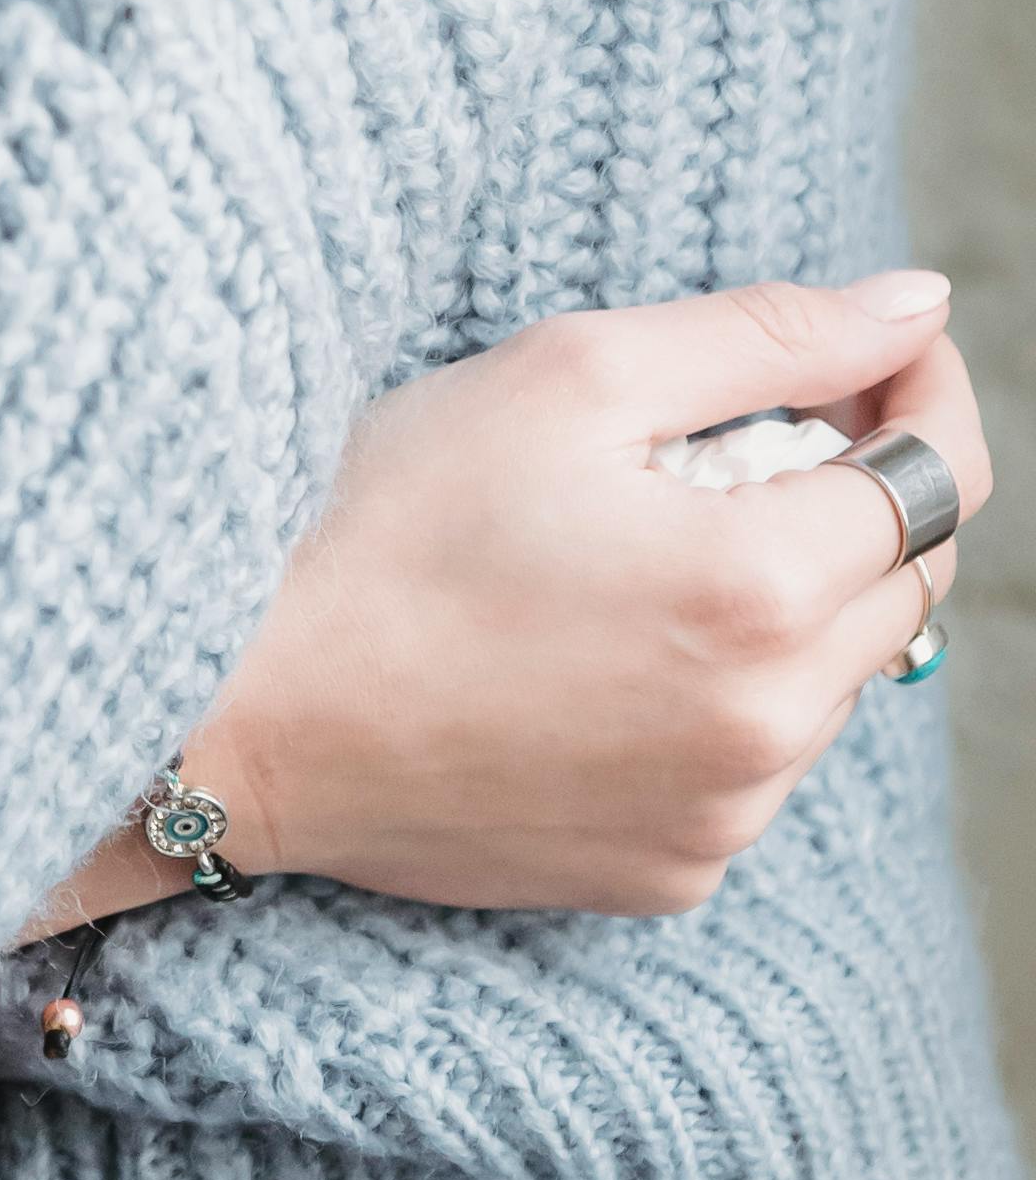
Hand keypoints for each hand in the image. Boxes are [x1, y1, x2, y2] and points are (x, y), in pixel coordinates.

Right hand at [173, 276, 987, 918]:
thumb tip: (915, 304)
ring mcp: (724, 815)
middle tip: (744, 423)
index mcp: (760, 589)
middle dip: (855, 487)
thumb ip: (766, 334)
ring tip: (643, 536)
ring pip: (832, 680)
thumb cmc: (383, 523)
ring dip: (787, 596)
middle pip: (901, 584)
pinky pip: (750, 765)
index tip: (879, 349)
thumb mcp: (569, 375)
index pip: (938, 480)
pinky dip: (717, 694)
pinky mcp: (668, 874)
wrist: (240, 713)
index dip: (921, 392)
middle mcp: (771, 725)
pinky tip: (598, 643)